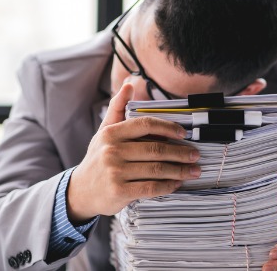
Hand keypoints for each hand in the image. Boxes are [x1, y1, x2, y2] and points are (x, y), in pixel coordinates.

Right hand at [66, 84, 200, 222]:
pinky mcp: (120, 192)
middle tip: (195, 155)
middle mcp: (112, 151)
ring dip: (179, 170)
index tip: (183, 133)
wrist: (81, 191)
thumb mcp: (103, 132)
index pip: (145, 124)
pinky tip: (177, 183)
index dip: (168, 127)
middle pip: (155, 149)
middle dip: (180, 153)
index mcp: (111, 133)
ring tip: (193, 170)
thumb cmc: (98, 159)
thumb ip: (117, 108)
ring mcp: (115, 172)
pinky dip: (168, 186)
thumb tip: (128, 84)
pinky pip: (151, 187)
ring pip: (156, 169)